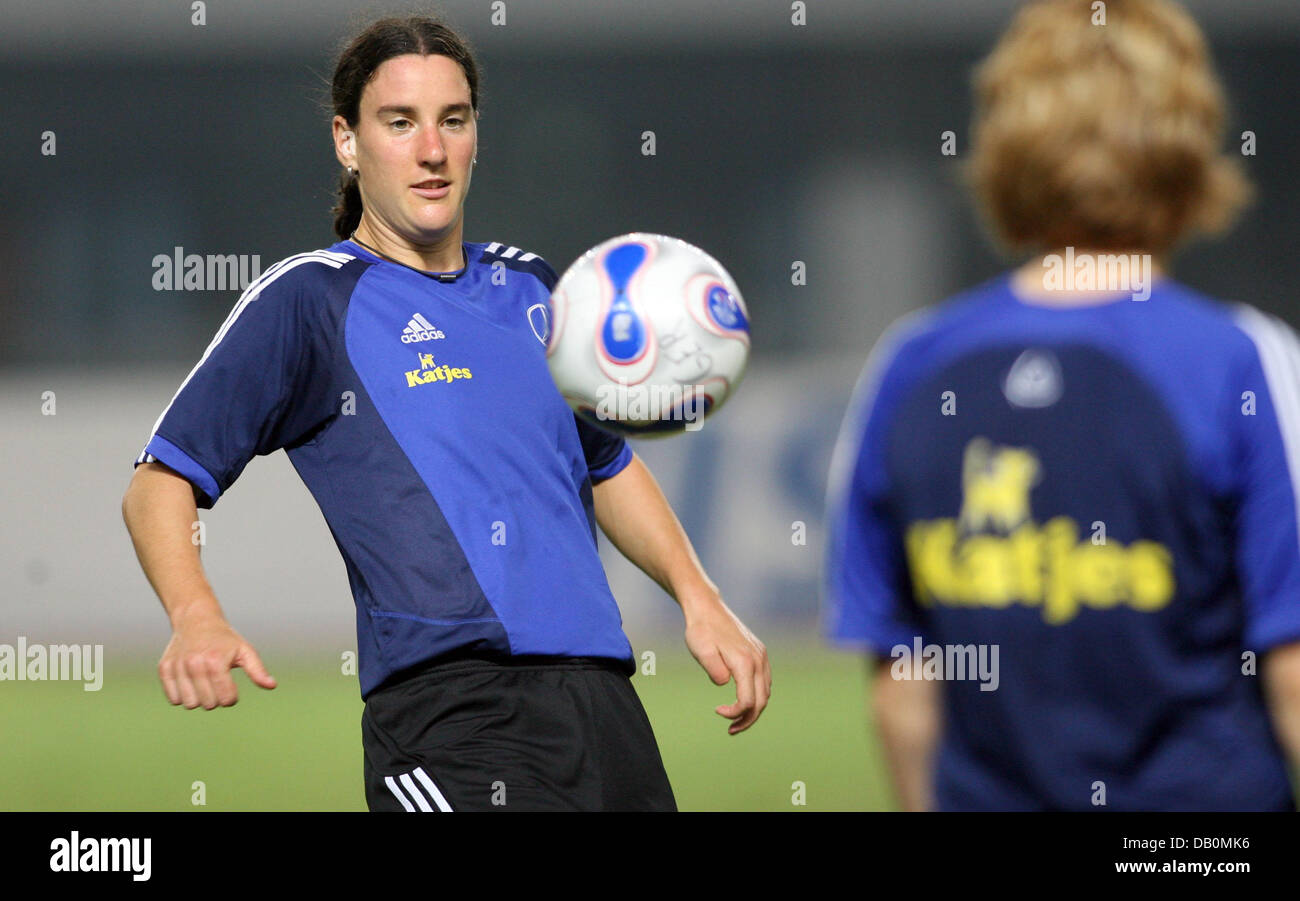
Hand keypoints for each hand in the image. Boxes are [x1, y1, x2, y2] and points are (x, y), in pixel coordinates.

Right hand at [158, 609, 276, 708]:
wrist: (196, 621)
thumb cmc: (225, 639)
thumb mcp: (245, 651)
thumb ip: (257, 671)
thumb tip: (272, 685)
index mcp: (216, 661)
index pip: (226, 699)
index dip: (231, 697)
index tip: (231, 685)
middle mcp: (194, 664)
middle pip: (208, 704)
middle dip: (216, 698)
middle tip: (216, 681)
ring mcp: (177, 666)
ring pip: (190, 704)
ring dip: (199, 698)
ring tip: (203, 682)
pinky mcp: (164, 669)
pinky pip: (173, 699)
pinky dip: (182, 695)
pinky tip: (189, 681)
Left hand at [683, 594, 770, 733]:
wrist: (707, 608)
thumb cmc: (700, 630)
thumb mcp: (701, 651)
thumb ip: (714, 670)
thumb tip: (725, 684)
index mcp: (744, 662)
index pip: (748, 700)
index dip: (735, 713)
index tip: (717, 711)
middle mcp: (758, 660)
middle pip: (762, 701)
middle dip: (748, 719)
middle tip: (731, 730)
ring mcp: (761, 655)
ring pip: (766, 692)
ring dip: (754, 709)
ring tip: (736, 719)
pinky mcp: (759, 652)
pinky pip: (765, 681)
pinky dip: (757, 695)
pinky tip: (743, 699)